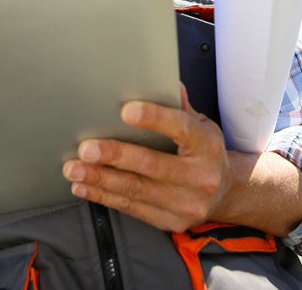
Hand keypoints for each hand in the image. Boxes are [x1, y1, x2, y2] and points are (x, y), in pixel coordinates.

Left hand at [62, 84, 233, 231]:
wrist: (226, 194)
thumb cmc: (205, 152)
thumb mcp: (202, 125)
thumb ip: (180, 106)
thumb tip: (166, 80)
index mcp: (206, 146)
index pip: (179, 128)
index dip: (153, 118)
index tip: (125, 110)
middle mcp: (199, 177)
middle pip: (151, 165)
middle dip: (114, 155)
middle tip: (86, 147)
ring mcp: (185, 203)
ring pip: (135, 189)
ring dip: (100, 179)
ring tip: (75, 168)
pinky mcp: (170, 221)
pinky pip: (131, 208)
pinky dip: (104, 197)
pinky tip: (84, 187)